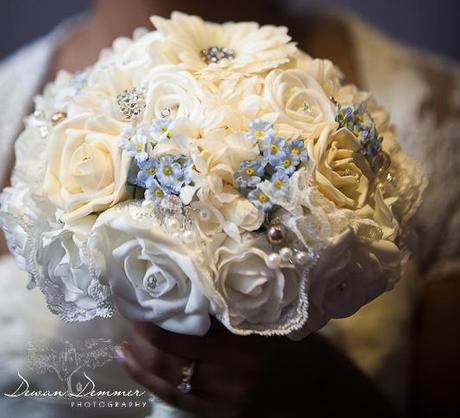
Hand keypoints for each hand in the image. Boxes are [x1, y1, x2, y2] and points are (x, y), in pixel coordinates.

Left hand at [115, 319, 399, 417]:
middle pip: (174, 354)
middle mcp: (229, 375)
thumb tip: (197, 284)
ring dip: (142, 358)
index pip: (189, 331)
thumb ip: (235, 311)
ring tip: (122, 341)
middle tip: (128, 311)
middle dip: (145, 333)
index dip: (160, 317)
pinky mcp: (219, 416)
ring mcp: (222, 400)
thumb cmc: (294, 350)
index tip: (142, 297)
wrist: (316, 394)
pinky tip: (131, 365)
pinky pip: (177, 398)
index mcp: (244, 346)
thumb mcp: (268, 324)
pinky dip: (150, 381)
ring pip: (169, 377)